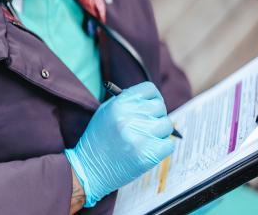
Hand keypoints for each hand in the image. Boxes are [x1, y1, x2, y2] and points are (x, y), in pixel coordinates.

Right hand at [65, 82, 174, 206]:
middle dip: (156, 116)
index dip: (153, 97)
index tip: (151, 106)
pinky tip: (149, 150)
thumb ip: (127, 102)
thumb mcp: (106, 112)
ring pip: (167, 125)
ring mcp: (139, 137)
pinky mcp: (147, 155)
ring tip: (145, 140)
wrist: (89, 169)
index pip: (149, 89)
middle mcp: (129, 117)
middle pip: (160, 107)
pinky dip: (162, 148)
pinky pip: (168, 145)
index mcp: (119, 104)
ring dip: (159, 133)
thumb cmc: (99, 140)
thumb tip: (150, 99)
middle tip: (146, 126)